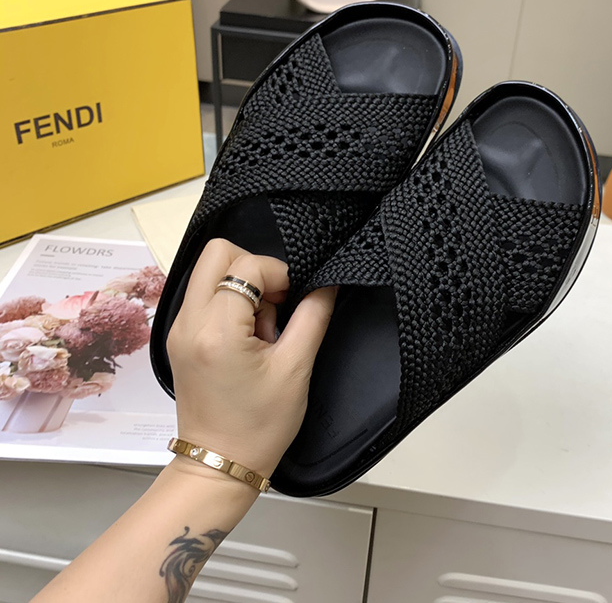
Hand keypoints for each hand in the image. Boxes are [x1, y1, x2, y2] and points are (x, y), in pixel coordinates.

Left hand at [166, 239, 335, 478]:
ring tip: (262, 327)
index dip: (280, 274)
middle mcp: (188, 321)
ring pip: (209, 271)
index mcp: (216, 330)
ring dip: (242, 284)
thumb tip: (327, 282)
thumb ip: (313, 316)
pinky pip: (205, 295)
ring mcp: (178, 328)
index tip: (295, 301)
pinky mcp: (179, 337)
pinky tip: (248, 334)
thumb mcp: (295, 369)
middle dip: (254, 267)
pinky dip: (230, 300)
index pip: (246, 266)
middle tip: (276, 301)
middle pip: (217, 253)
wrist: (219, 464)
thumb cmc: (259, 425)